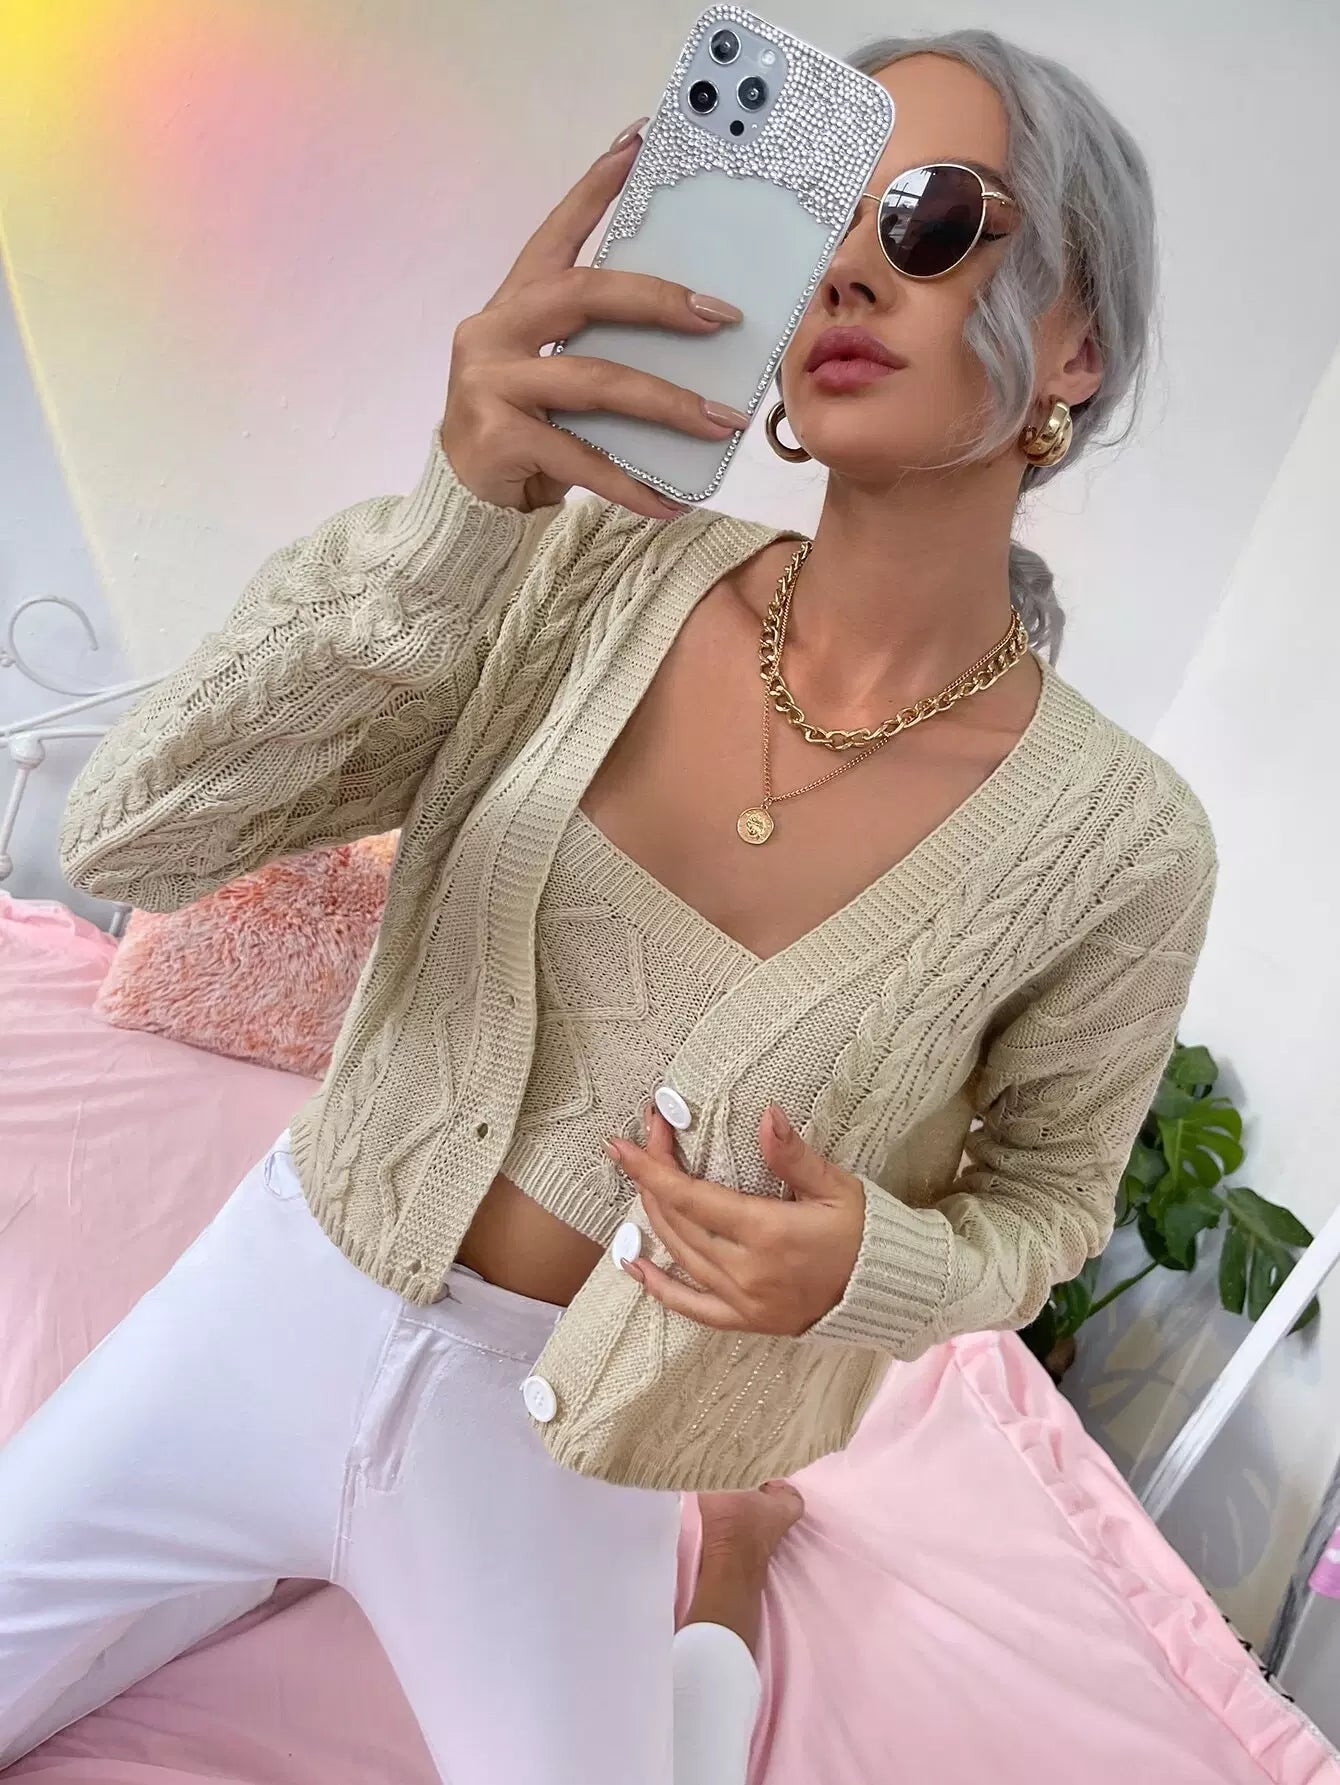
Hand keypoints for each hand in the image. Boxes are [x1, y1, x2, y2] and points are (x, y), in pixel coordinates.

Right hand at [440, 120, 746, 519]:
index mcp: (513, 304)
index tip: (637, 143)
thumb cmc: (522, 430)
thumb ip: (595, 347)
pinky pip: (581, 460)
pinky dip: (631, 484)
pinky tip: (670, 501)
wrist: (466, 501)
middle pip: (584, 295)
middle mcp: (494, 331)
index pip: (556, 234)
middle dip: (659, 301)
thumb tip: (689, 331)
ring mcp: (490, 383)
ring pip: (594, 381)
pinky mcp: (496, 438)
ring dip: (665, 403)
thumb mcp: (555, 376)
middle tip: (723, 316)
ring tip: (719, 422)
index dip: (594, 189)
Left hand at [604, 1103, 865, 1334]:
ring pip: (680, 1254)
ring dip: (654, 1217)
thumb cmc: (866, 1234)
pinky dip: (658, 1286)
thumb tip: (767, 1116)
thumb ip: (793, 1156)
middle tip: (644, 1143)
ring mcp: (743, 1300)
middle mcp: (746, 1270)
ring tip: (643, 1182)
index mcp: (766, 1232)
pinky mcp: (746, 1321)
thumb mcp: (836, 1187)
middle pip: (678, 1221)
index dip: (651, 1168)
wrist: (890, 1292)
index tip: (621, 1144)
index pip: (690, 1196)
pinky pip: (691, 1306)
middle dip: (652, 1179)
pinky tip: (635, 1265)